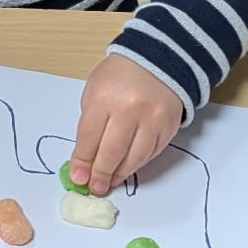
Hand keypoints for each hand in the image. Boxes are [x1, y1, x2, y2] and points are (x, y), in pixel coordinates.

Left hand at [69, 52, 182, 196]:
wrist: (157, 60)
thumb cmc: (119, 77)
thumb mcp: (94, 92)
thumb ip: (89, 125)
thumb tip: (84, 161)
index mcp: (105, 98)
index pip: (90, 139)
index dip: (83, 162)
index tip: (78, 178)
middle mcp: (130, 110)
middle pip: (112, 153)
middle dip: (100, 174)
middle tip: (94, 187)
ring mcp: (153, 119)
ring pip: (135, 158)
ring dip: (120, 174)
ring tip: (110, 182)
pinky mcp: (169, 126)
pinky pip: (152, 153)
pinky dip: (138, 164)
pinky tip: (127, 169)